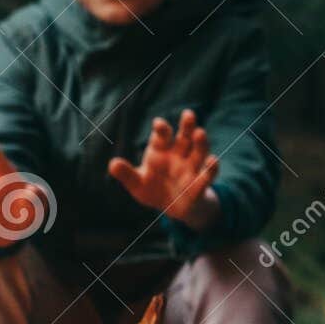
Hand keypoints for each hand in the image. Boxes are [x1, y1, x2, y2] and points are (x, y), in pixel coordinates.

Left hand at [109, 109, 220, 232]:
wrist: (171, 208)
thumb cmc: (152, 189)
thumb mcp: (137, 183)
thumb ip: (126, 174)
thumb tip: (112, 164)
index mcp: (160, 151)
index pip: (161, 137)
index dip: (161, 129)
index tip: (158, 124)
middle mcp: (178, 154)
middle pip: (184, 137)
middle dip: (186, 126)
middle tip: (188, 114)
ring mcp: (191, 167)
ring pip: (198, 151)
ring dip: (200, 142)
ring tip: (200, 133)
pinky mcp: (200, 183)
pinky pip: (208, 173)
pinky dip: (211, 167)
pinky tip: (212, 160)